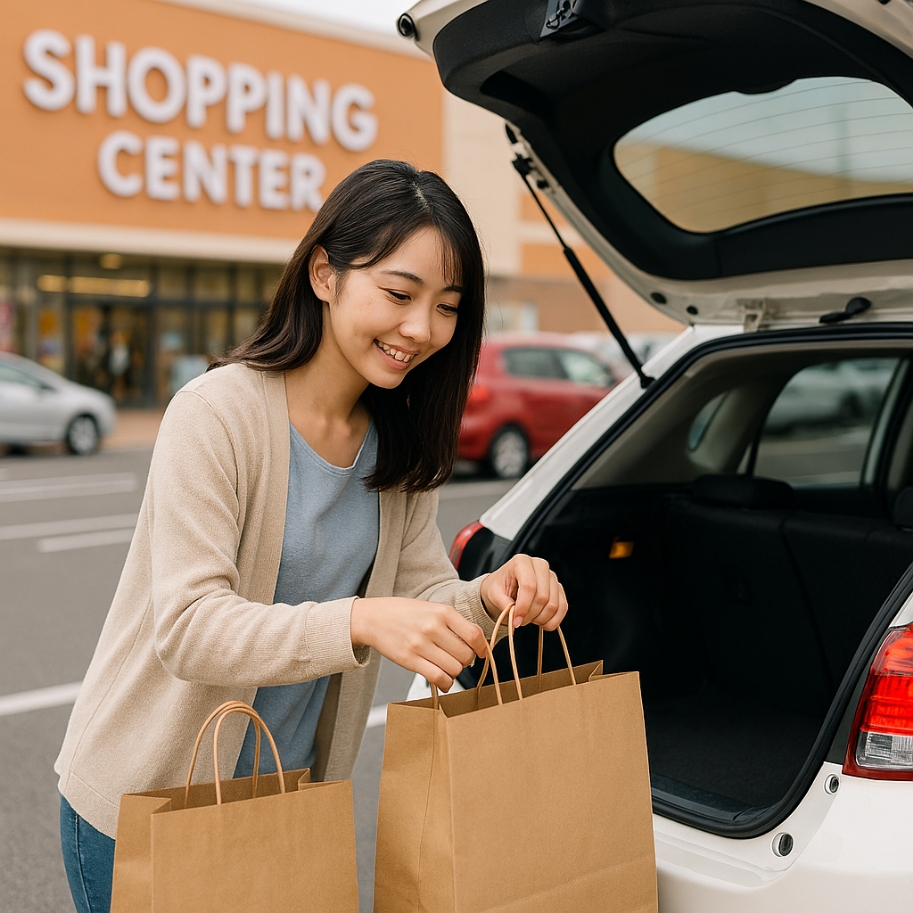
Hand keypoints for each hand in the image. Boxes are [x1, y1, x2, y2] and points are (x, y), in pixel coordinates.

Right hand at [349, 597, 486, 690]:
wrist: (373, 618)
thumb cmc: (403, 613)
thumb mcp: (432, 608)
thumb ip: (453, 623)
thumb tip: (475, 643)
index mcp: (442, 612)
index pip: (474, 635)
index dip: (481, 648)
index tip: (480, 653)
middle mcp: (433, 627)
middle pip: (465, 655)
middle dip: (466, 662)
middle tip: (458, 660)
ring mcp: (421, 644)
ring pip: (454, 669)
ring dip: (455, 672)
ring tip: (448, 668)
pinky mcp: (410, 660)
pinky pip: (437, 678)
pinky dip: (445, 683)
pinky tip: (442, 681)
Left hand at [479, 554, 566, 631]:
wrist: (504, 587)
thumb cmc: (499, 587)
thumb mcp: (494, 594)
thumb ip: (504, 604)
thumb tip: (515, 618)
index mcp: (521, 562)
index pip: (529, 585)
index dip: (523, 606)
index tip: (516, 620)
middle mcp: (540, 565)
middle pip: (543, 596)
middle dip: (530, 614)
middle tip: (519, 621)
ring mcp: (551, 576)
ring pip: (553, 603)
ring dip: (541, 618)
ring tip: (528, 619)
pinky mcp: (558, 588)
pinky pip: (563, 607)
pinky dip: (554, 620)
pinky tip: (543, 624)